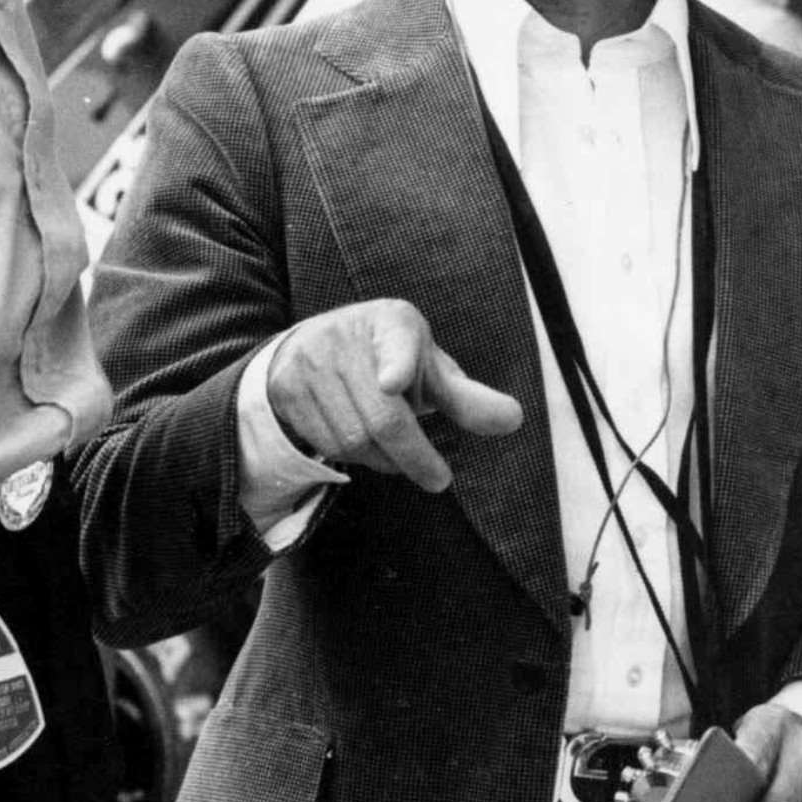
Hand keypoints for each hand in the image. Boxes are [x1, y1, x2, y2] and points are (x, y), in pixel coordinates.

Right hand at [267, 300, 521, 491]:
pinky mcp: (286, 387)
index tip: (394, 384)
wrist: (315, 347)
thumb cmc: (390, 363)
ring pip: (353, 438)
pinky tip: (363, 442)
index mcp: (393, 322)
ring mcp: (311, 361)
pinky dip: (353, 457)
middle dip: (414, 455)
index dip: (398, 363)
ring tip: (395, 449)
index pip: (397, 341)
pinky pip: (325, 443)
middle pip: (383, 416)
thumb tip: (514, 420)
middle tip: (438, 480)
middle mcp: (347, 334)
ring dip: (383, 459)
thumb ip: (468, 400)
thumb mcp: (430, 372)